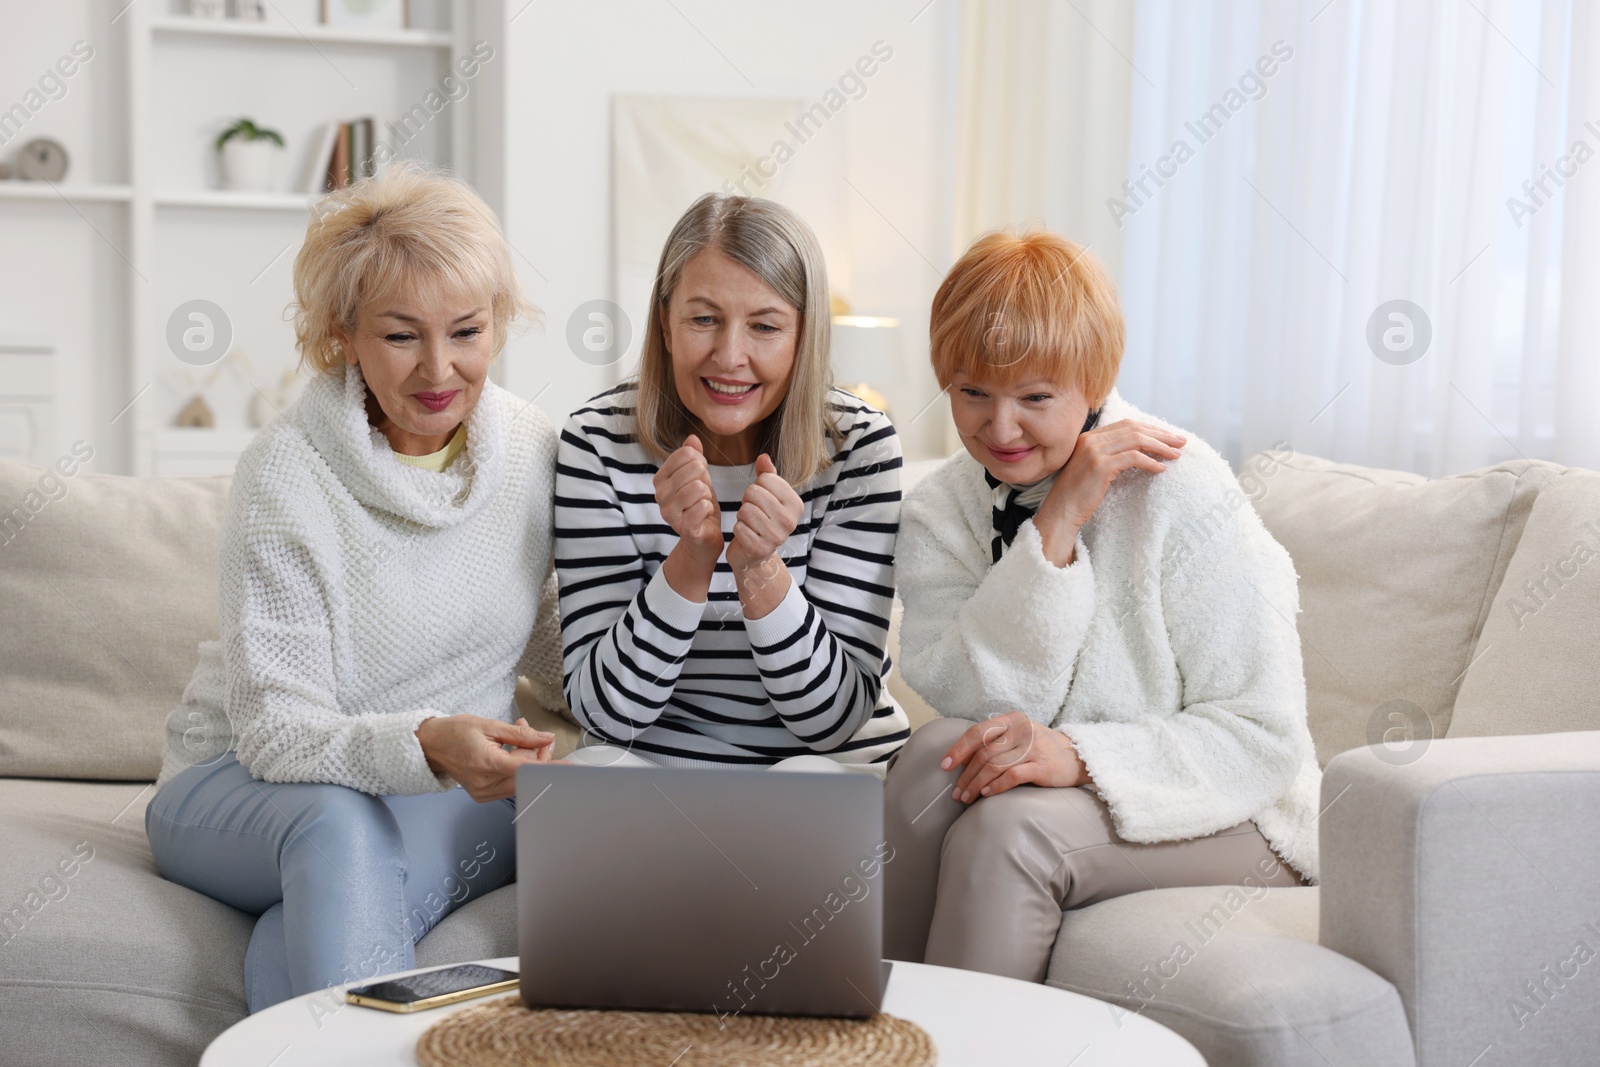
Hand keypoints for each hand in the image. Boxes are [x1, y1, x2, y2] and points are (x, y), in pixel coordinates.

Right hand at [415, 714, 554, 802]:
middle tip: (538, 736)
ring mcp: (483, 792)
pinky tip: (510, 752)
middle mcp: (485, 783)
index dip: (550, 767)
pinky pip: (510, 784)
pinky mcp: (483, 795)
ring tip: (518, 739)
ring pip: (521, 781)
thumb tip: (547, 738)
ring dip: (527, 761)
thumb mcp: (489, 725)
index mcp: (486, 763)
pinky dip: (516, 769)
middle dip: (538, 756)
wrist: (429, 745)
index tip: (569, 767)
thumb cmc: (454, 732)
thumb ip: (521, 734)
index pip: (527, 769)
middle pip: (527, 776)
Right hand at [653, 435, 722, 563]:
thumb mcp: (697, 477)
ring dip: (708, 495)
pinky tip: (704, 515)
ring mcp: (669, 513)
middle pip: (694, 468)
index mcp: (660, 479)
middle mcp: (660, 495)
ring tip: (702, 504)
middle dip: (705, 480)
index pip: (685, 454)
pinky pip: (704, 506)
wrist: (702, 539)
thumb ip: (693, 457)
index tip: (700, 476)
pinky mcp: (683, 528)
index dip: (700, 462)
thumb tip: (692, 438)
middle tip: (702, 494)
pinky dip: (709, 508)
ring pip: (699, 487)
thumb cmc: (699, 506)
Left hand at [726, 454, 802, 571]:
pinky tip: (746, 536)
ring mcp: (776, 536)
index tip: (762, 501)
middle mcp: (790, 521)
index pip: (766, 479)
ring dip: (742, 516)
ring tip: (750, 524)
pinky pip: (739, 527)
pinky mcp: (760, 548)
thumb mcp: (768, 495)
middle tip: (754, 513)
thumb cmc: (763, 519)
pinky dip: (738, 530)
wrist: (757, 555)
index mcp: (795, 504)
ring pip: (745, 510)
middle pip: (754, 493)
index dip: (757, 487)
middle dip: (747, 501)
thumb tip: (763, 457)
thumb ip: (767, 475)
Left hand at [940, 711, 1088, 802]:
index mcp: (1012, 720)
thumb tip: (962, 759)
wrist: (1077, 757)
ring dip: (976, 784)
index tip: (945, 765)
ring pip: (994, 766)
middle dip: (966, 775)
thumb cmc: (1040, 749)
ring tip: (966, 798)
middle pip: (984, 753)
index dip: (959, 749)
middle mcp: (1022, 730)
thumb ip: (995, 743)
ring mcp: (1033, 747)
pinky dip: (996, 786)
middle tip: (956, 792)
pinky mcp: (1042, 766)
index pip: (978, 732)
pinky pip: (1012, 776)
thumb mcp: (1018, 737)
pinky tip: (986, 794)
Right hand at [1034, 419, 1185, 565]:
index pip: (1126, 425)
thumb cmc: (1078, 495)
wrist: (1061, 512)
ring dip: (1160, 447)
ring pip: (1136, 440)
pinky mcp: (1100, 466)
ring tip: (1176, 455)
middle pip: (1134, 429)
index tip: (1169, 437)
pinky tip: (1161, 468)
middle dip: (1161, 435)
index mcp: (1090, 437)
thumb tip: (1141, 452)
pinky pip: (1133, 458)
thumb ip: (1111, 456)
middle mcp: (1091, 440)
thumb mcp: (1094, 469)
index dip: (1151, 429)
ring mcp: (1094, 451)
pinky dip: (1150, 462)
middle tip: (1181, 442)